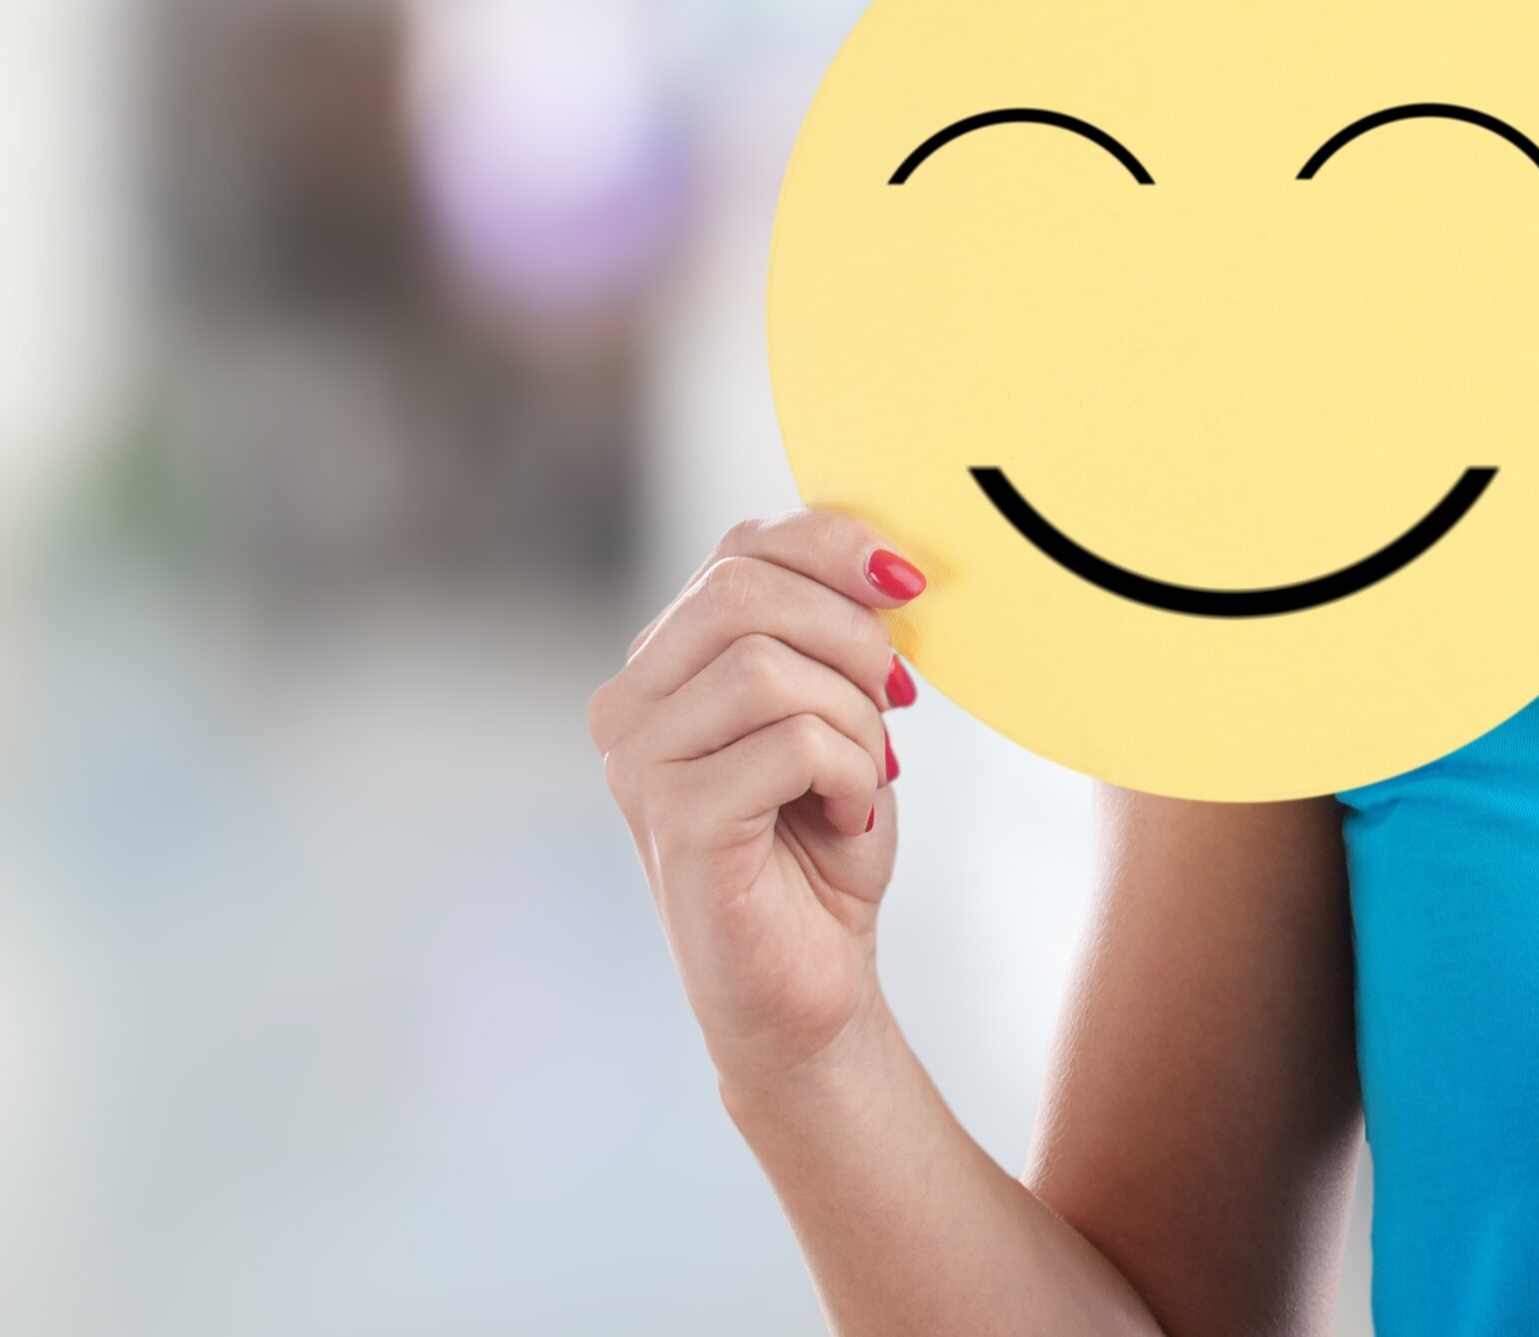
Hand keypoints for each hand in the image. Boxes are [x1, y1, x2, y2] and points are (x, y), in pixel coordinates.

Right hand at [589, 510, 924, 1085]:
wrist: (809, 993)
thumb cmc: (821, 852)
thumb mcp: (834, 716)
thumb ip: (831, 634)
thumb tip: (883, 562)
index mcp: (661, 665)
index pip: (738, 549)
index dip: (833, 545)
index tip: (910, 583)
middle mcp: (628, 706)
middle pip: (741, 589)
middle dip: (849, 634)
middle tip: (896, 700)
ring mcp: (641, 764)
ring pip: (767, 667)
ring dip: (852, 718)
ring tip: (864, 775)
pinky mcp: (678, 820)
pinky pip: (788, 743)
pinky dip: (848, 772)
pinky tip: (849, 816)